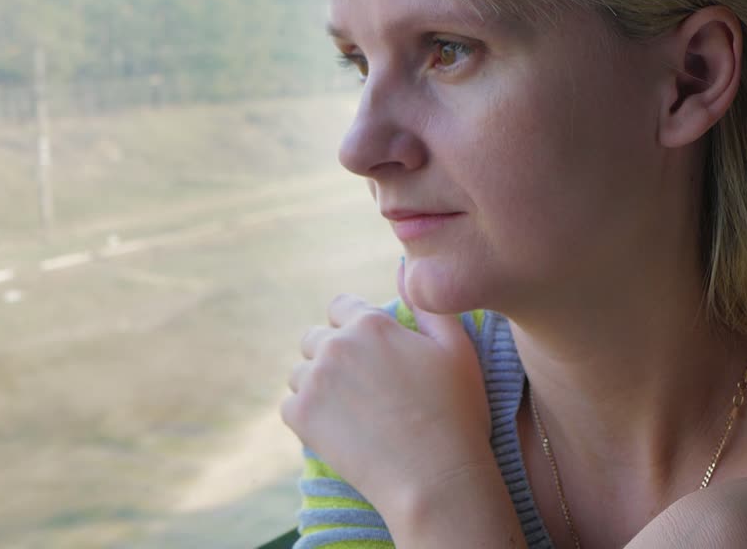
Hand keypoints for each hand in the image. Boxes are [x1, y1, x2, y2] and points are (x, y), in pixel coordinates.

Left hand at [281, 260, 495, 518]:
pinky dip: (308, 416)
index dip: (357, 329)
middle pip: (316, 338)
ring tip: (353, 413)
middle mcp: (336, 344)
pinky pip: (290, 404)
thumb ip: (428, 303)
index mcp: (370, 323)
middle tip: (365, 390)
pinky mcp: (300, 415)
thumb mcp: (457, 349)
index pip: (341, 307)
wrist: (435, 478)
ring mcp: (314, 380)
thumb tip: (404, 268)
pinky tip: (339, 430)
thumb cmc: (456, 414)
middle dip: (334, 357)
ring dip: (318, 386)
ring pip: (301, 372)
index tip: (374, 357)